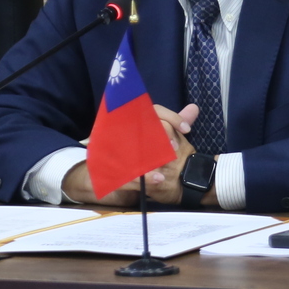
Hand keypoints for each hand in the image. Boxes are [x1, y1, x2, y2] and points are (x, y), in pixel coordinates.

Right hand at [59, 104, 202, 206]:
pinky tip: (158, 180)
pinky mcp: (107, 172)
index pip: (151, 111)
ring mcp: (111, 152)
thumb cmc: (127, 155)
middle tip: (177, 146)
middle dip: (161, 136)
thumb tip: (194, 109)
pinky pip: (127, 173)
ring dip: (153, 158)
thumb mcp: (150, 139)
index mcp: (129, 122)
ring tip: (170, 163)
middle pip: (142, 128)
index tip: (186, 128)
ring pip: (134, 151)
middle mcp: (119, 132)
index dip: (170, 117)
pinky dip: (144, 177)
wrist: (94, 177)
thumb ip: (171, 125)